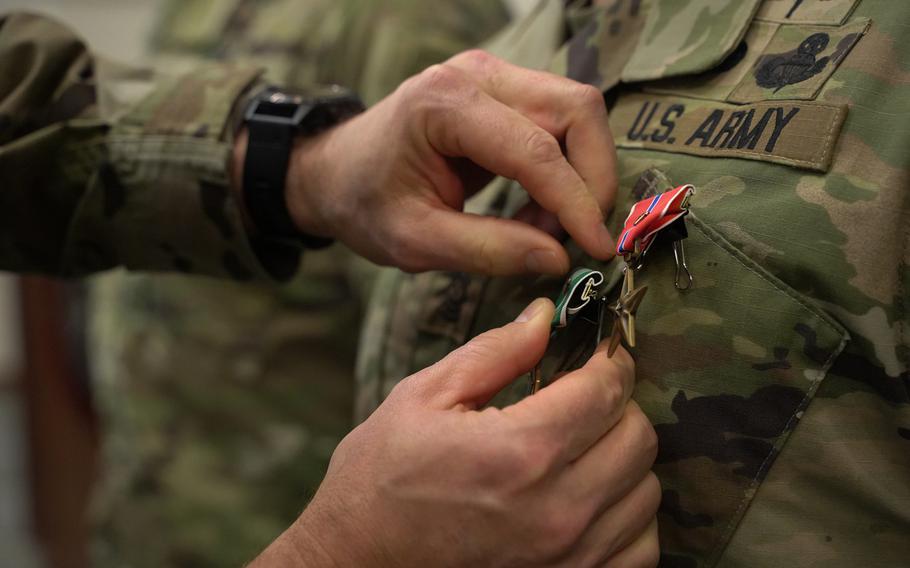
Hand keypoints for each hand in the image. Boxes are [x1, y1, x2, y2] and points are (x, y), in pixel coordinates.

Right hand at [252, 299, 659, 566]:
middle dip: (618, 405)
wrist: (356, 567)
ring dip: (624, 460)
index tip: (604, 353)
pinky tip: (591, 499)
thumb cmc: (378, 484)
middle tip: (585, 398)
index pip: (606, 390)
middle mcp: (558, 509)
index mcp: (520, 450)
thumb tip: (543, 316)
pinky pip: (641, 548)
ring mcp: (570, 557)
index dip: (612, 361)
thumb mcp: (421, 400)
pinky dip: (627, 517)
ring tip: (583, 448)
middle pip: (638, 438)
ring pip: (647, 492)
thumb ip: (493, 354)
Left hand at [284, 50, 617, 274]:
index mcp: (444, 105)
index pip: (536, 149)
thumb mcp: (416, 242)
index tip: (597, 249)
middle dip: (591, 179)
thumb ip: (487, 251)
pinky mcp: (504, 90)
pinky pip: (560, 123)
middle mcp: (476, 75)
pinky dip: (562, 171)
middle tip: (573, 237)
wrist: (337, 171)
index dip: (575, 202)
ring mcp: (493, 75)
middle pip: (576, 110)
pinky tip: (532, 210)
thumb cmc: (365, 203)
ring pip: (577, 112)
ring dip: (578, 176)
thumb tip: (559, 259)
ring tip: (541, 228)